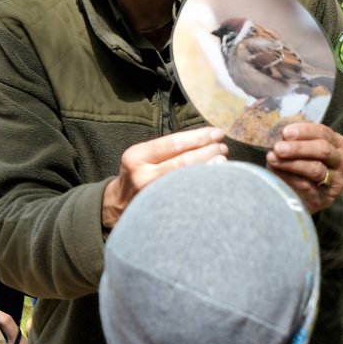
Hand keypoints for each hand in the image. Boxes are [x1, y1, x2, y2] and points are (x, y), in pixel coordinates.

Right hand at [102, 127, 227, 229]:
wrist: (119, 204)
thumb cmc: (139, 173)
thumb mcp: (143, 156)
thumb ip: (167, 148)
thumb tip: (206, 139)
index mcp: (137, 156)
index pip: (174, 143)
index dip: (199, 137)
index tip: (217, 133)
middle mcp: (142, 175)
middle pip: (183, 162)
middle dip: (208, 152)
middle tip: (223, 148)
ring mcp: (151, 195)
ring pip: (187, 180)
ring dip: (209, 169)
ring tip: (223, 161)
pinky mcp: (160, 210)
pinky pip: (186, 196)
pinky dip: (202, 186)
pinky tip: (214, 181)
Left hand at [268, 122, 342, 214]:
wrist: (314, 194)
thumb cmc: (306, 164)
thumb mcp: (305, 148)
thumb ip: (295, 140)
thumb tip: (279, 135)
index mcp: (338, 143)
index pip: (323, 133)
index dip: (304, 131)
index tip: (285, 132)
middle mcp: (342, 162)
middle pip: (323, 150)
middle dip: (298, 148)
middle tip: (278, 147)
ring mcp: (336, 181)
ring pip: (315, 169)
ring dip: (292, 163)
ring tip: (272, 159)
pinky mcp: (325, 198)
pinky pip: (306, 186)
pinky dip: (288, 178)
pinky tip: (276, 172)